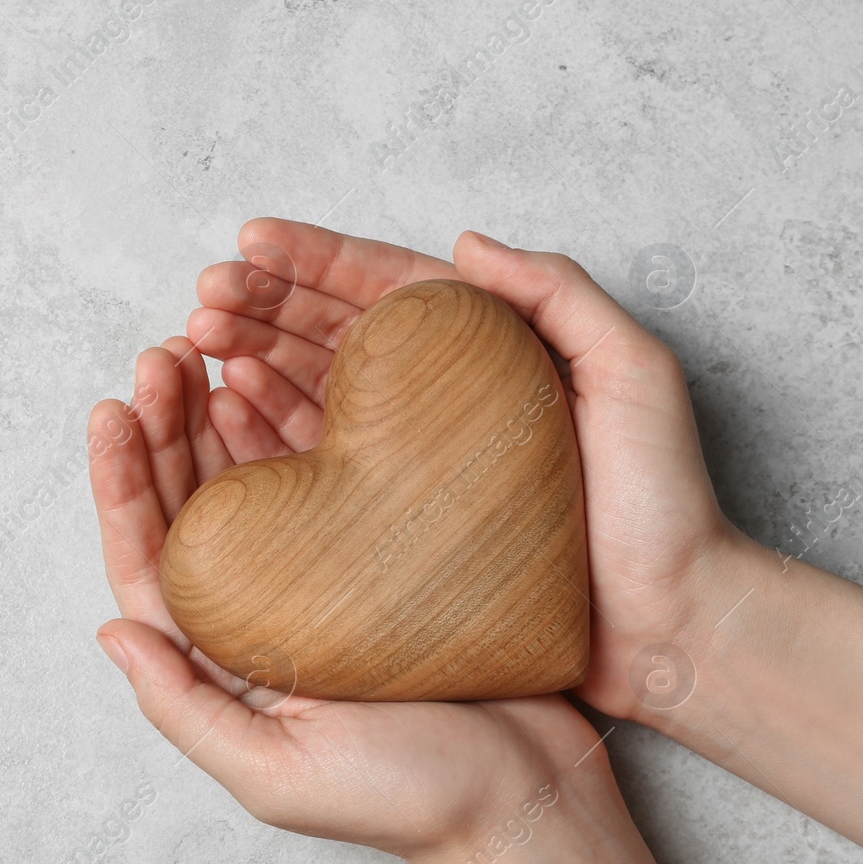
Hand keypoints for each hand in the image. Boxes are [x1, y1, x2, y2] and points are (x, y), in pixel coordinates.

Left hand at [86, 334, 601, 858]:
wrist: (525, 800)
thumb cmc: (404, 799)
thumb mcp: (273, 773)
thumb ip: (183, 707)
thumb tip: (110, 632)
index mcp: (220, 659)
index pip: (149, 558)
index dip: (122, 484)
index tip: (112, 412)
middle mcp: (258, 611)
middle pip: (190, 506)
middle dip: (165, 428)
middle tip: (161, 357)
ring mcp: (314, 579)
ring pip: (247, 481)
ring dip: (216, 416)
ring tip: (203, 350)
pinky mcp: (373, 555)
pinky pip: (317, 477)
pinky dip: (289, 428)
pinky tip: (271, 381)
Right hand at [187, 219, 737, 721]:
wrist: (667, 623)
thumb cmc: (661, 502)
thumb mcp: (634, 372)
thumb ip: (560, 293)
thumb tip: (465, 240)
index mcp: (484, 347)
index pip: (386, 286)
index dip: (313, 260)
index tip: (250, 242)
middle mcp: (438, 394)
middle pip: (333, 331)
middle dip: (262, 305)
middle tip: (205, 297)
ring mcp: (411, 455)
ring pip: (313, 388)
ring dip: (250, 358)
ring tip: (197, 343)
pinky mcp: (392, 515)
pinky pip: (316, 459)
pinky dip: (265, 429)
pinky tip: (227, 405)